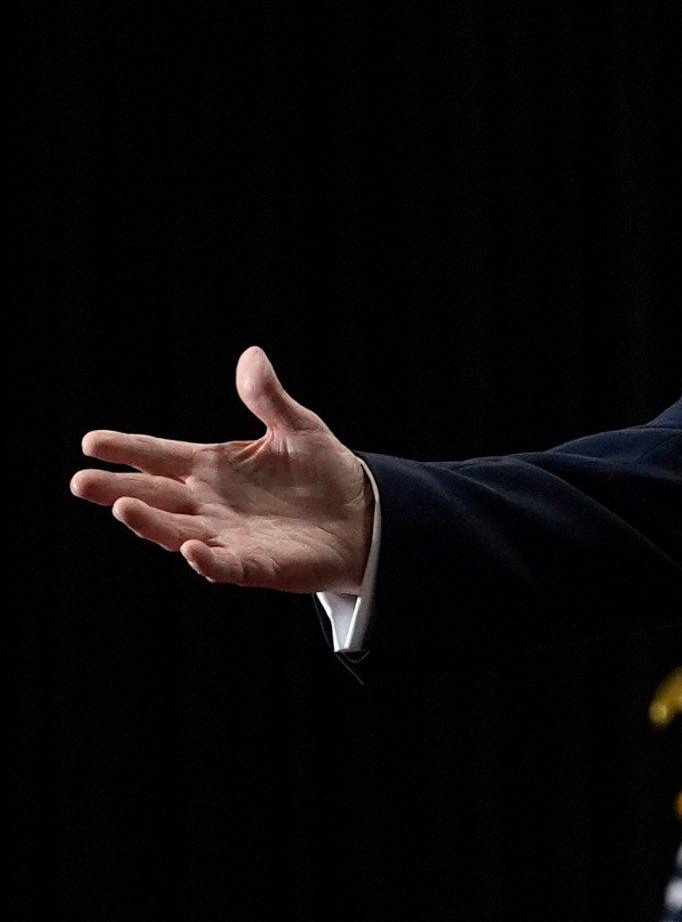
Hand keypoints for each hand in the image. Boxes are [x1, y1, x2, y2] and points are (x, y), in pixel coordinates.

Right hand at [70, 347, 373, 594]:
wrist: (361, 516)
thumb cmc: (321, 471)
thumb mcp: (297, 427)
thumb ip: (268, 397)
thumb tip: (252, 355)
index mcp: (210, 467)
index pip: (158, 455)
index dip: (126, 448)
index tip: (90, 441)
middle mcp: (207, 503)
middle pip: (153, 495)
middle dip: (117, 488)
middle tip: (81, 481)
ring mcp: (226, 536)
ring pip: (177, 531)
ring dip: (150, 523)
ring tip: (123, 506)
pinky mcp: (255, 564)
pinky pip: (225, 565)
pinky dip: (207, 560)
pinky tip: (192, 549)